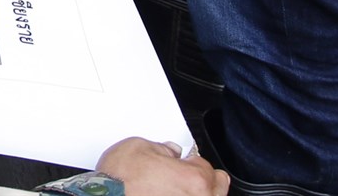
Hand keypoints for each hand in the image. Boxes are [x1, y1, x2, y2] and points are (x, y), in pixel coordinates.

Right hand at [98, 137, 228, 194]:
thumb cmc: (120, 180)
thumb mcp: (139, 147)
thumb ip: (162, 148)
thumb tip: (169, 152)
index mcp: (194, 178)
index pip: (207, 167)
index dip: (191, 162)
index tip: (182, 163)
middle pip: (218, 189)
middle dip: (203, 181)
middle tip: (185, 178)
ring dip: (193, 193)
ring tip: (174, 189)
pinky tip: (165, 195)